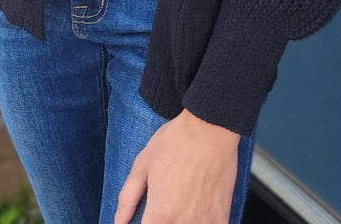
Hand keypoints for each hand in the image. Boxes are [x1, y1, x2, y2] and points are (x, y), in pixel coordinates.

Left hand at [115, 108, 239, 223]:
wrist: (211, 127)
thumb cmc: (175, 142)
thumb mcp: (142, 164)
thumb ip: (127, 198)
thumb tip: (118, 222)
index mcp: (159, 215)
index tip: (146, 217)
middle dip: (161, 222)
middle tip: (164, 206)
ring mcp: (204, 223)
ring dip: (180, 223)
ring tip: (179, 205)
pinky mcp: (221, 218)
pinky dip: (201, 223)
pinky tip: (197, 212)